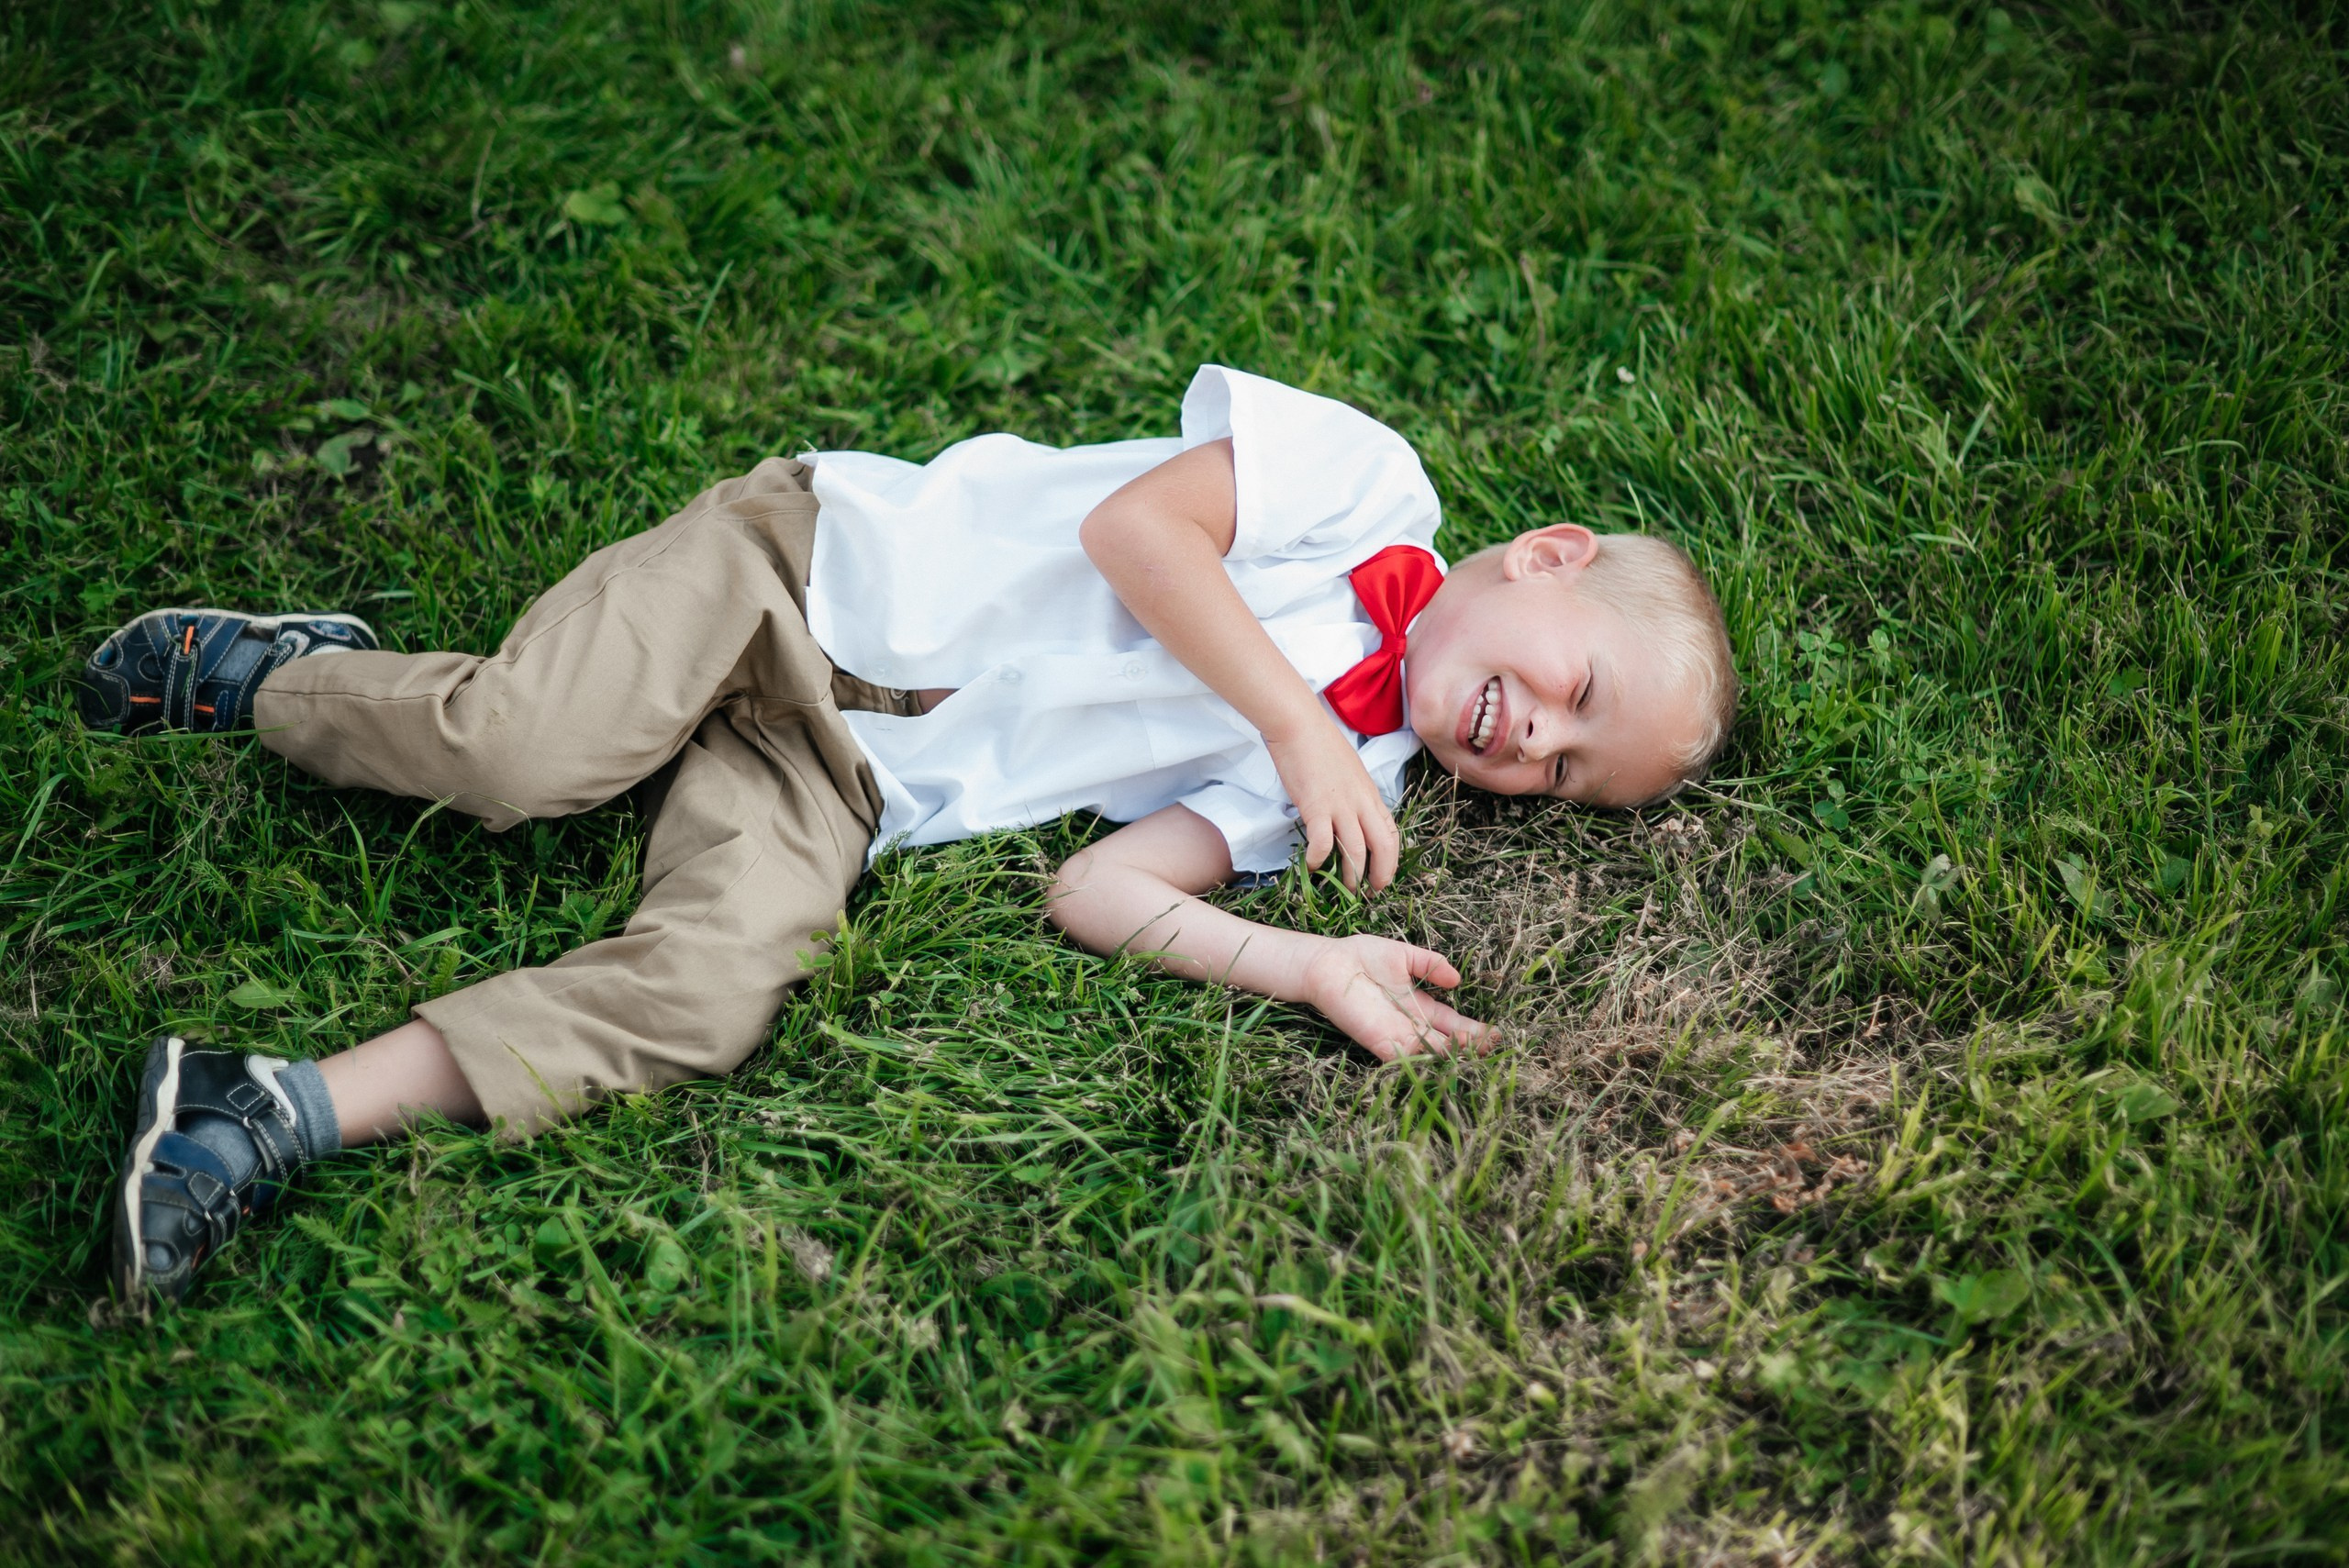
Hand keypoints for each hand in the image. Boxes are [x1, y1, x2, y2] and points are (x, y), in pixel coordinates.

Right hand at [1265, 719, 1399, 891]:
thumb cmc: (1320, 744)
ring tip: (1344, 889)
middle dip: (1380, 874)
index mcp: (1370, 794)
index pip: (1392, 833)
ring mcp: (1341, 805)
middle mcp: (1361, 802)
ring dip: (1351, 875)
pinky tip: (1312, 866)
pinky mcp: (1316, 807)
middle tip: (1369, 892)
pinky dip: (1319, 860)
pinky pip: (1323, 843)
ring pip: (1356, 850)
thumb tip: (1350, 815)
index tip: (1382, 876)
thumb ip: (1354, 795)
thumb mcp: (1349, 771)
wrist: (1299, 724)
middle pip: (1382, 846)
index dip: (1391, 860)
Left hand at [1296, 935, 1490, 1061]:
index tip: (1497, 1033)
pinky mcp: (1378, 1041)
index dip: (1474, 1029)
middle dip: (1470, 1046)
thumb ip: (1430, 964)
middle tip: (1492, 1047)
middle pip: (1447, 1042)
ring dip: (1452, 1054)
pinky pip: (1404, 1058)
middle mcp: (1411, 1025)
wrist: (1327, 962)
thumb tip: (1457, 979)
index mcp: (1419, 1006)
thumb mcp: (1404, 956)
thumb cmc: (1361, 956)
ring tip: (1475, 1051)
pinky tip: (1443, 1059)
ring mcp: (1395, 1036)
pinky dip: (1422, 1061)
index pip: (1452, 1023)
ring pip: (1430, 1053)